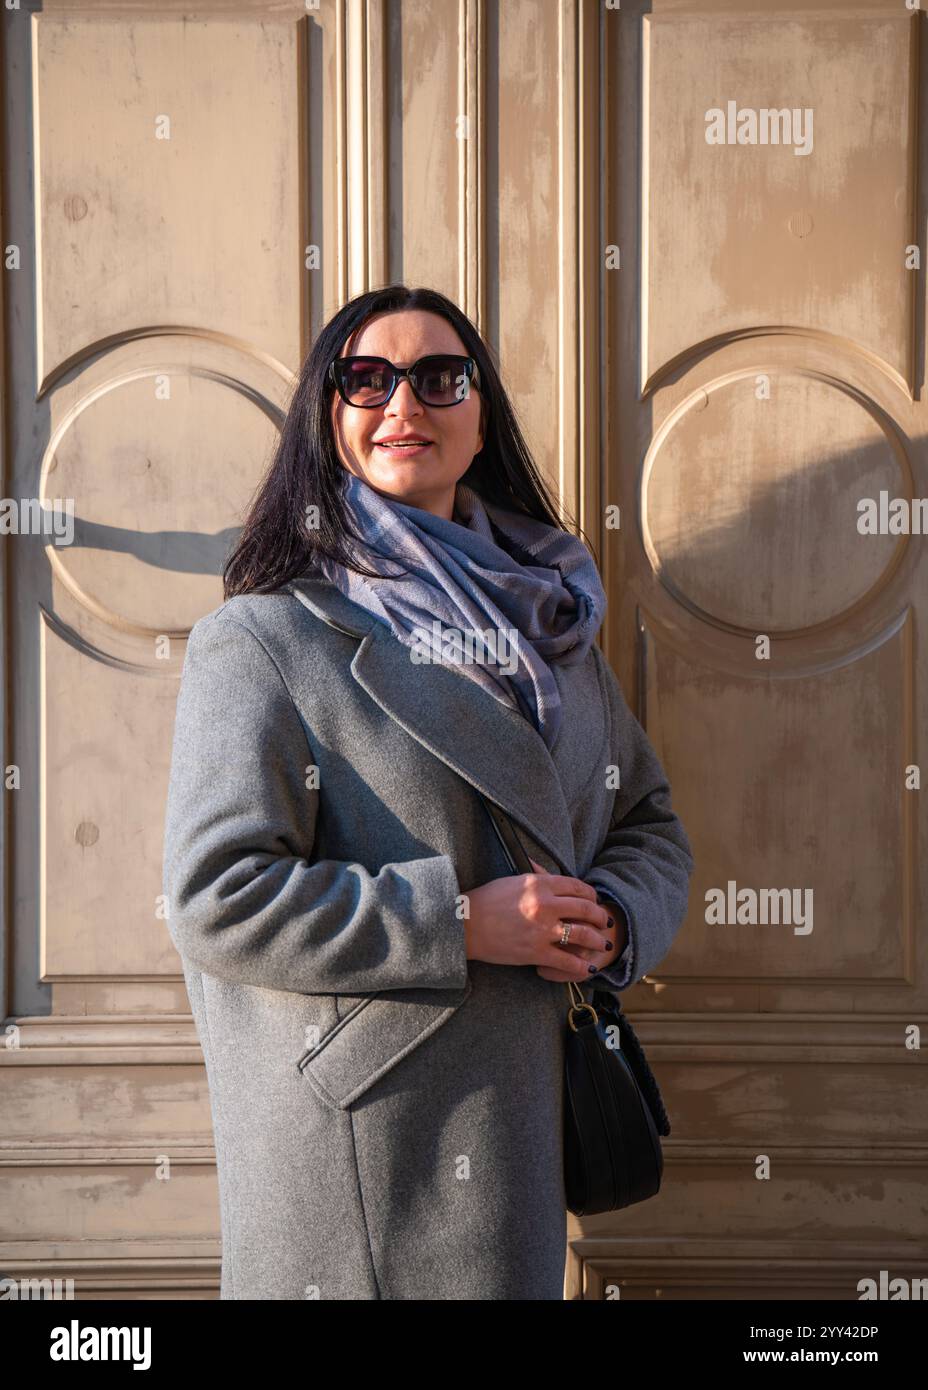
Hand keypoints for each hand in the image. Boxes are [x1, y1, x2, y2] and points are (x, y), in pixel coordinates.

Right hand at [463, 860, 614, 979]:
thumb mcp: (511, 880)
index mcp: (539, 883)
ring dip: (597, 940)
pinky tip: (588, 966)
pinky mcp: (536, 952)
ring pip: (582, 934)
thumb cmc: (484, 900)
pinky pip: (567, 960)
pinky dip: (581, 965)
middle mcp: (545, 904)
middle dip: (600, 916)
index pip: (576, 886)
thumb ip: (534, 876)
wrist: (465, 924)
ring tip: (602, 944)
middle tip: (605, 921)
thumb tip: (544, 869)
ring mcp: (542, 929)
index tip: (594, 900)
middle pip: (585, 909)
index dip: (590, 895)